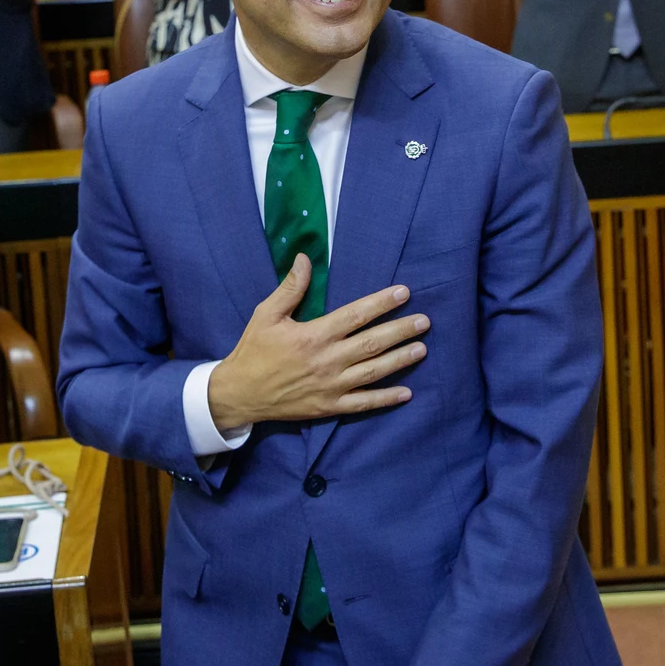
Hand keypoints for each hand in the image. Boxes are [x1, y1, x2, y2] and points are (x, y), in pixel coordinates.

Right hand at [205, 254, 427, 428]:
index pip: (356, 315)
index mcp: (314, 335)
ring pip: (374, 371)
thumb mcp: (266, 314)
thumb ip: (290, 288)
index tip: (403, 292)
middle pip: (372, 343)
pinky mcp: (330, 406)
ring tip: (422, 349)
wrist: (239, 394)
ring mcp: (331, 386)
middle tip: (425, 321)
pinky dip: (386, 399)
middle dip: (401, 330)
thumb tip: (305, 259)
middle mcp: (327, 360)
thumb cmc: (253, 351)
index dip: (382, 302)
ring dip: (400, 360)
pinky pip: (364, 403)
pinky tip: (406, 392)